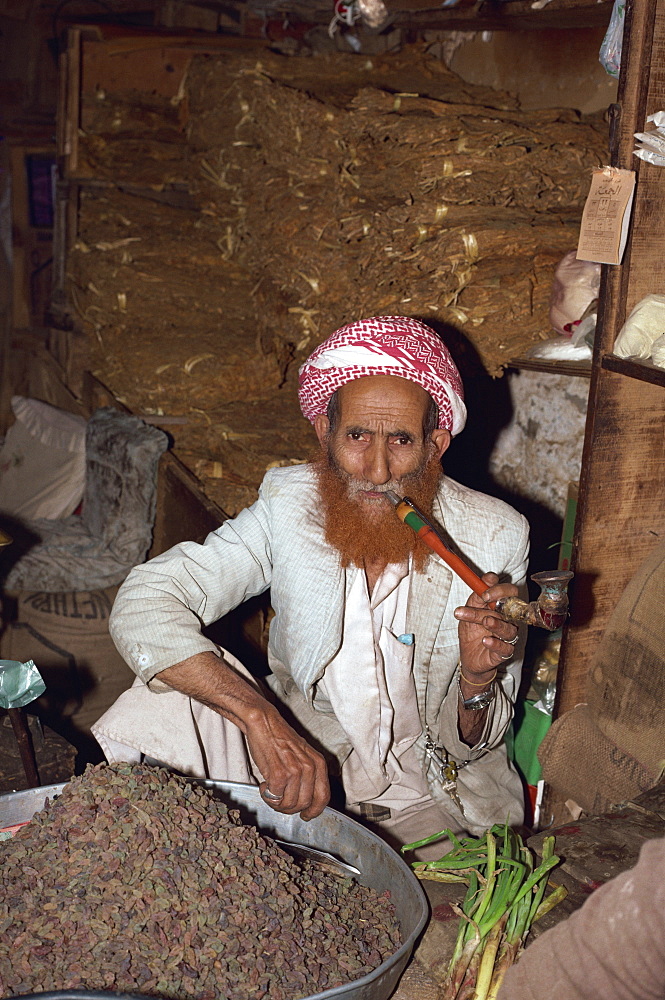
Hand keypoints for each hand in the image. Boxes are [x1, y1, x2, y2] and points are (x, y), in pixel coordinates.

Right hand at [244, 704, 330, 821]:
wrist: (264, 723)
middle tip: (279, 801)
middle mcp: (310, 768)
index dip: (314, 811)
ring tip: (270, 790)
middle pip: (305, 804)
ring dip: (277, 803)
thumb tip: (307, 801)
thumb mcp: (303, 755)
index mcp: (319, 763)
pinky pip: (275, 798)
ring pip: (289, 804)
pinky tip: (264, 785)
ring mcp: (295, 771)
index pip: (323, 796)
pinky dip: (267, 796)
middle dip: (290, 808)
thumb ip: (309, 776)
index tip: (306, 816)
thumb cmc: (280, 739)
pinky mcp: (279, 774)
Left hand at [454, 572, 519, 683]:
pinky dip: (496, 644)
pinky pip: (506, 648)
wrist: (469, 656)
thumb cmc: (472, 632)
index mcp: (501, 608)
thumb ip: (477, 596)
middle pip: (509, 608)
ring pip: (509, 629)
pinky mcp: (504, 653)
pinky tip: (485, 641)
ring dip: (497, 624)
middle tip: (483, 599)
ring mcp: (508, 637)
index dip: (500, 589)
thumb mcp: (469, 611)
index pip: (510, 592)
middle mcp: (508, 620)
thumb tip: (488, 577)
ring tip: (485, 621)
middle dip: (496, 601)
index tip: (485, 591)